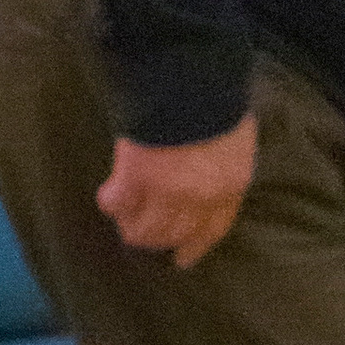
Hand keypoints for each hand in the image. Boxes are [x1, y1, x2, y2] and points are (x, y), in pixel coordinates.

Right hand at [97, 115, 256, 269]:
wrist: (192, 84)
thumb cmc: (217, 100)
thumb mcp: (235, 134)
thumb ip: (223, 159)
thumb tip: (211, 168)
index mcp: (228, 186)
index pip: (212, 229)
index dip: (195, 246)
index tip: (183, 259)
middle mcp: (199, 200)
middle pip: (174, 235)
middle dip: (159, 239)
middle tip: (143, 235)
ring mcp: (165, 193)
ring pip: (143, 230)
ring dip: (132, 226)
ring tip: (123, 219)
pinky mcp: (134, 180)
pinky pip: (116, 205)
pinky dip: (110, 202)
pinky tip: (109, 195)